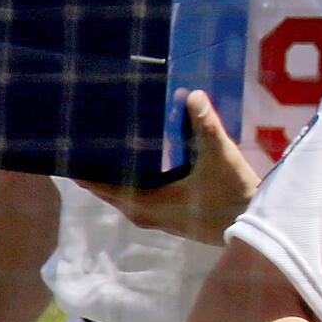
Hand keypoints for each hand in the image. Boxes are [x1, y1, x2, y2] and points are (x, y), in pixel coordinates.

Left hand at [82, 91, 262, 243]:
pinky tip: (137, 164)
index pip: (100, 184)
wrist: (254, 227)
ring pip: (122, 194)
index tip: (67, 147)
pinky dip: (130, 182)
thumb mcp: (220, 157)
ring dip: (113, 175)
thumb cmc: (232, 194)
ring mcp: (156, 218)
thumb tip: (193, 94)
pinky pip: (137, 197)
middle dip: (95, 167)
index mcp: (145, 201)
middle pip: (107, 189)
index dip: (82, 167)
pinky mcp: (169, 218)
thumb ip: (205, 125)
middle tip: (84, 138)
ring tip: (107, 147)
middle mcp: (143, 213)